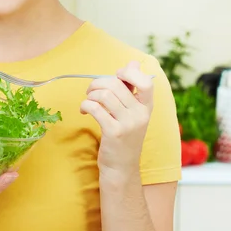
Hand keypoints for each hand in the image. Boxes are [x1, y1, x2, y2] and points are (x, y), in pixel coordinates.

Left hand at [80, 61, 153, 176]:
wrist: (121, 168)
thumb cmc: (124, 137)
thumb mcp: (132, 113)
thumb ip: (132, 88)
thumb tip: (134, 63)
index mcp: (146, 107)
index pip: (146, 82)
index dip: (129, 73)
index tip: (116, 77)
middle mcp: (140, 114)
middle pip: (116, 85)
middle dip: (98, 83)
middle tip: (91, 91)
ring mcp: (128, 124)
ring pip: (104, 95)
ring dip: (90, 95)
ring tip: (88, 101)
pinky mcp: (114, 132)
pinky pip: (95, 108)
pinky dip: (85, 105)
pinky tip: (84, 111)